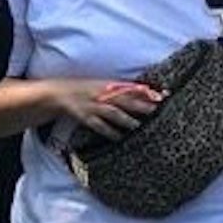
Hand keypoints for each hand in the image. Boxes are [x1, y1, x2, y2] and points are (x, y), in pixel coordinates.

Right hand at [46, 78, 162, 139]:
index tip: (163, 95)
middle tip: (156, 110)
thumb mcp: (105, 86)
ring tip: (138, 126)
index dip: (148, 92)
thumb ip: (125, 90)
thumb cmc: (87, 89)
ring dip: (126, 119)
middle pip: (126, 100)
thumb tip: (149, 94)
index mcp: (110, 85)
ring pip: (112, 112)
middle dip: (141, 105)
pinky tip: (118, 137)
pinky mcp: (84, 116)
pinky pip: (98, 125)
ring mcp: (93, 105)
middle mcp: (103, 94)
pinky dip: (109, 131)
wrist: (59, 92)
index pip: (133, 88)